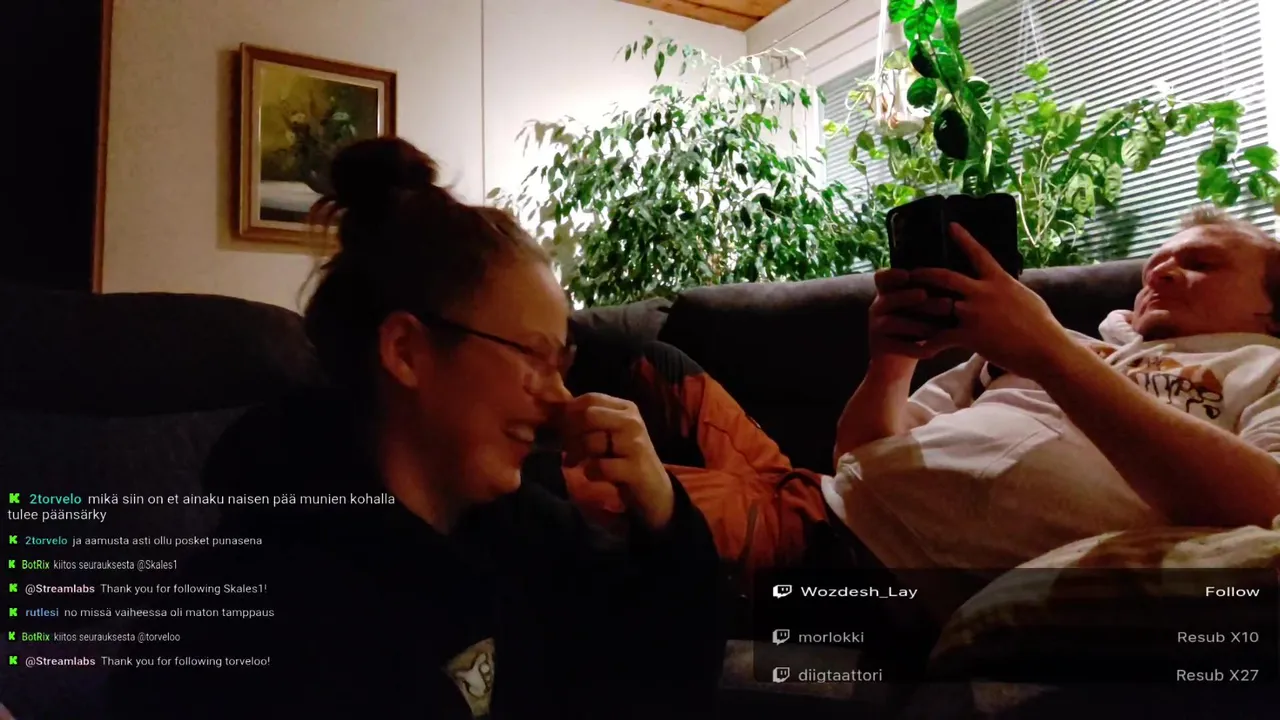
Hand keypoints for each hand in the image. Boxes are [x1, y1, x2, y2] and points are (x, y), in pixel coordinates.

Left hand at [557, 393, 674, 530]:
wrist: (654, 489)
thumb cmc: (625, 458)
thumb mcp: (610, 434)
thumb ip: (589, 422)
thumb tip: (555, 415)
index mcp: (626, 408)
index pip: (590, 398)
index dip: (569, 412)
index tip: (561, 429)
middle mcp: (632, 421)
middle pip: (589, 415)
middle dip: (571, 433)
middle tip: (567, 449)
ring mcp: (635, 444)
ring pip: (592, 441)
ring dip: (579, 455)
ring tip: (579, 463)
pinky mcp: (635, 468)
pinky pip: (599, 466)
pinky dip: (590, 473)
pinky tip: (595, 475)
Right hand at [868, 268, 954, 360]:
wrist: (897, 361)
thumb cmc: (915, 327)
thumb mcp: (919, 308)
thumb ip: (929, 294)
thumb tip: (955, 281)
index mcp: (888, 293)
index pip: (883, 278)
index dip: (892, 274)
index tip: (907, 275)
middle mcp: (879, 307)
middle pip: (891, 298)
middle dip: (909, 297)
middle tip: (927, 296)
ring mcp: (876, 326)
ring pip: (893, 322)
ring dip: (915, 325)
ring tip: (933, 330)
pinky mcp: (879, 345)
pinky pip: (896, 345)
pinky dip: (913, 349)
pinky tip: (930, 353)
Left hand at [908, 223, 1074, 378]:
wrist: (1046, 350)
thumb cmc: (1043, 326)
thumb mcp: (1026, 298)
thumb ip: (1009, 288)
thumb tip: (1007, 284)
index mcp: (999, 280)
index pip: (979, 253)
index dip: (964, 239)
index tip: (951, 226)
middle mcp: (983, 292)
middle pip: (945, 276)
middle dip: (924, 274)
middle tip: (910, 273)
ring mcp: (974, 313)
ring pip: (936, 305)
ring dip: (919, 308)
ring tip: (903, 308)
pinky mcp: (969, 335)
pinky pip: (941, 338)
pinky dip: (929, 344)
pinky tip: (918, 348)